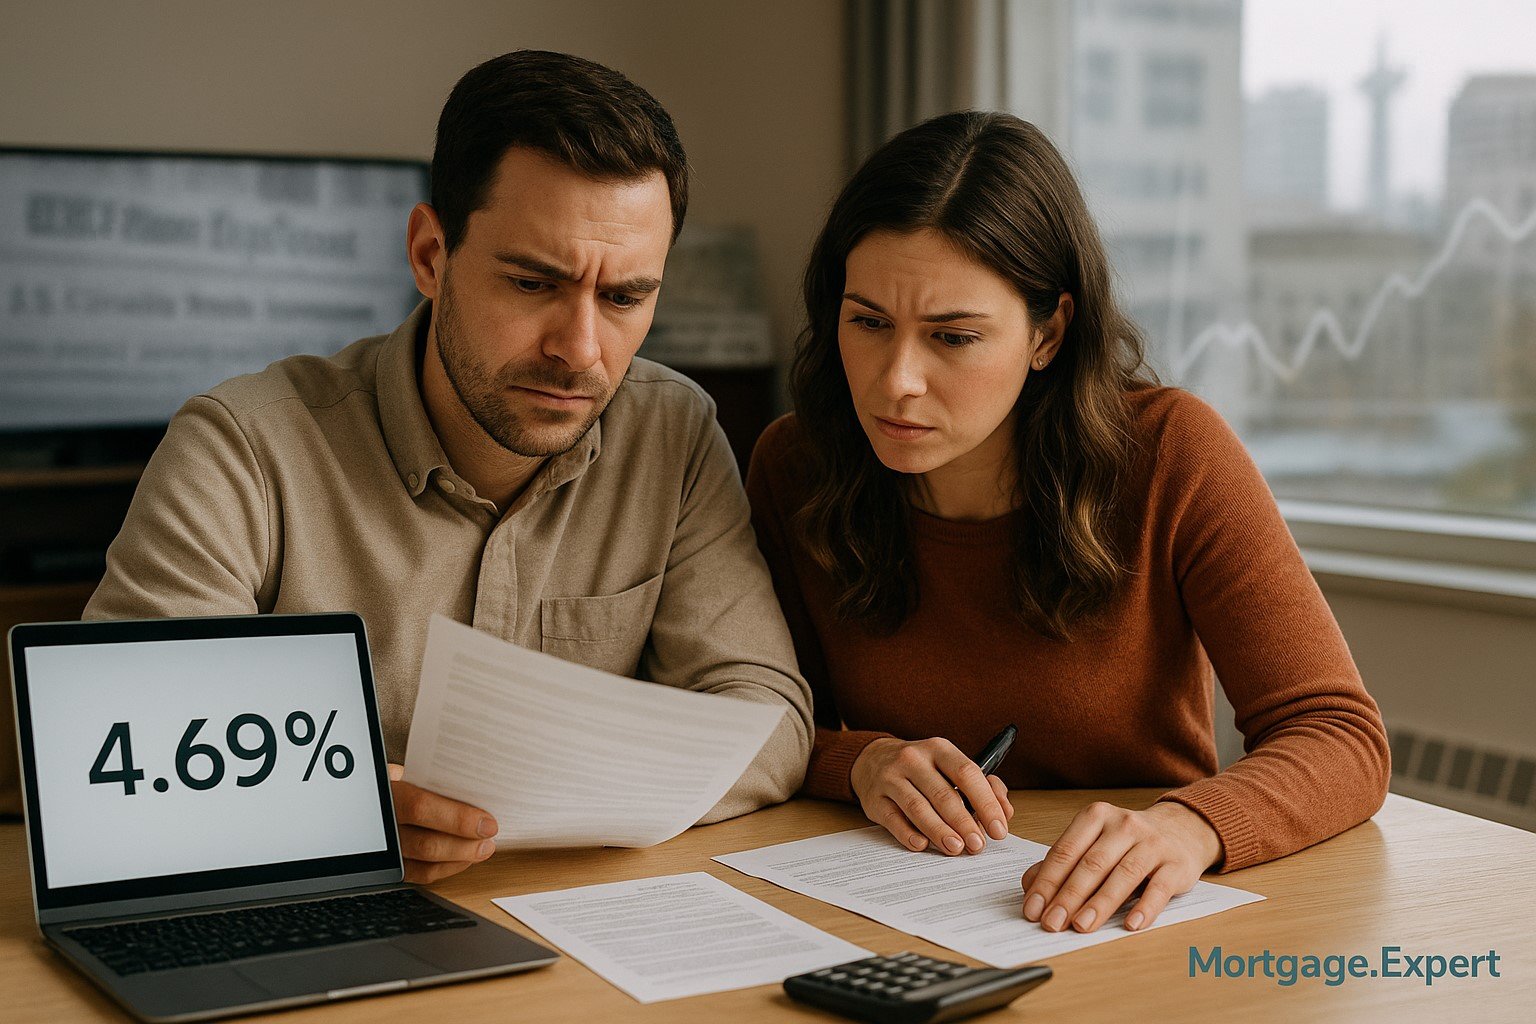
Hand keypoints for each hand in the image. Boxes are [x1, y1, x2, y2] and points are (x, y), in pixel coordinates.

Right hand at [387, 763, 497, 882]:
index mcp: (388, 793)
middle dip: (465, 844)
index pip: (421, 808)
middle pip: (426, 843)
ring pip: (425, 862)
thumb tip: (477, 788)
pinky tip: (465, 857)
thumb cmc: (401, 779)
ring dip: (461, 857)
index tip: (487, 822)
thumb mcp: (413, 769)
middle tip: (489, 836)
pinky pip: (421, 874)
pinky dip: (448, 868)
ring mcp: (387, 849)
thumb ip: (438, 779)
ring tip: (483, 848)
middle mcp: (384, 825)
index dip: (458, 819)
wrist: (372, 792)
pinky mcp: (393, 865)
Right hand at [849, 737, 1013, 854]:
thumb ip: (983, 786)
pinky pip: (892, 819)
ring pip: (918, 808)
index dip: (986, 803)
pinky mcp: (874, 799)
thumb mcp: (950, 767)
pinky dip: (908, 834)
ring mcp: (890, 778)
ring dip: (939, 831)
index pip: (967, 773)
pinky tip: (922, 844)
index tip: (999, 828)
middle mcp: (913, 759)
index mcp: (939, 749)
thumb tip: (1004, 812)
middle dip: (964, 823)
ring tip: (956, 848)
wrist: (872, 760)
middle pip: (943, 794)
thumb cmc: (922, 769)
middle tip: (978, 845)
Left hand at [1020, 801, 1221, 932]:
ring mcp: (1152, 843)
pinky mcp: (1176, 864)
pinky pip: (1159, 888)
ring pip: (1123, 875)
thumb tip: (1029, 885)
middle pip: (1091, 864)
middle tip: (1052, 922)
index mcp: (1096, 817)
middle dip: (1068, 896)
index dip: (1047, 882)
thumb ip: (1062, 861)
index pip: (1065, 851)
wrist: (1182, 830)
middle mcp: (1124, 825)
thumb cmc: (1128, 841)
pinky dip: (1145, 908)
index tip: (1033, 908)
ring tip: (1081, 926)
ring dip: (1100, 903)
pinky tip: (1130, 925)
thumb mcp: (1093, 842)